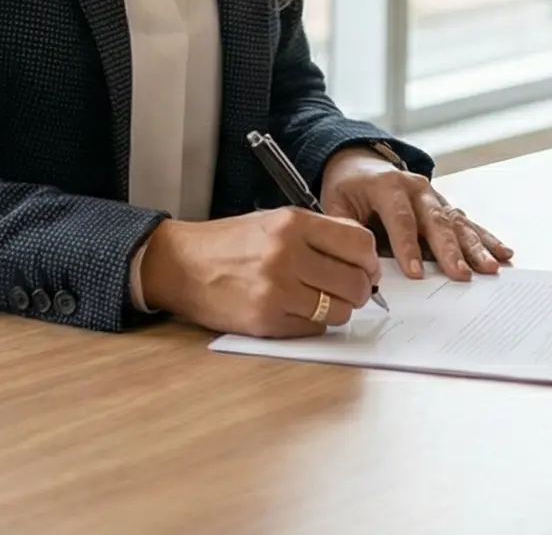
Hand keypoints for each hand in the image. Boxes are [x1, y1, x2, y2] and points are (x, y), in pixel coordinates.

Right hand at [138, 206, 378, 338]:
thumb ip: (319, 233)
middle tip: (349, 290)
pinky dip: (312, 324)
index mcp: (293, 223)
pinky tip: (295, 311)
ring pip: (339, 311)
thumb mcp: (275, 221)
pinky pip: (313, 329)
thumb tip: (364, 257)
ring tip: (319, 301)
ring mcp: (276, 291)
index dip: (370, 262)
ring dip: (337, 310)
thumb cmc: (230, 243)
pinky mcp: (266, 321)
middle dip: (359, 290)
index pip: (360, 245)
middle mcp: (286, 255)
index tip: (367, 269)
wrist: (181, 264)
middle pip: (354, 282)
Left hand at [320, 147, 512, 280]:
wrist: (359, 162)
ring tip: (490, 268)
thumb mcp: (335, 205)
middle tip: (460, 274)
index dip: (408, 246)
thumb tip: (361, 267)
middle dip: (449, 250)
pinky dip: (485, 239)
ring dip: (475, 247)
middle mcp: (416, 188)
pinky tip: (502, 252)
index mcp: (386, 185)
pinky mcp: (444, 206)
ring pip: (457, 223)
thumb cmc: (347, 188)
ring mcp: (434, 196)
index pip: (400, 218)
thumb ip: (347, 232)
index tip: (416, 273)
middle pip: (435, 221)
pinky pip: (467, 223)